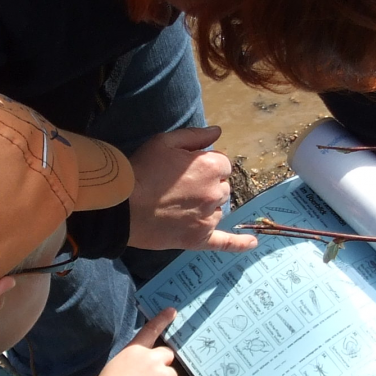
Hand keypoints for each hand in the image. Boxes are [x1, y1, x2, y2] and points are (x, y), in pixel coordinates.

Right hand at [82, 309, 181, 375]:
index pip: (150, 330)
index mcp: (134, 351)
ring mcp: (163, 373)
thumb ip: (132, 362)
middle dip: (162, 365)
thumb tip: (143, 367)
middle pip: (167, 355)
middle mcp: (151, 358)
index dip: (162, 319)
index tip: (173, 311)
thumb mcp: (114, 369)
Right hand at [127, 127, 257, 253]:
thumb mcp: (164, 142)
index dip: (205, 165)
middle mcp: (215, 192)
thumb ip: (194, 136)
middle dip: (207, 186)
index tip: (186, 170)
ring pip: (218, 210)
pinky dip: (239, 243)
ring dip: (207, 207)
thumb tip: (218, 132)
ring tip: (179, 207)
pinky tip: (253, 243)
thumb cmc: (141, 170)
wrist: (122, 206)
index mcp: (211, 167)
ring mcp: (208, 218)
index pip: (222, 164)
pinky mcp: (199, 239)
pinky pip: (225, 242)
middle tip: (179, 188)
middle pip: (222, 187)